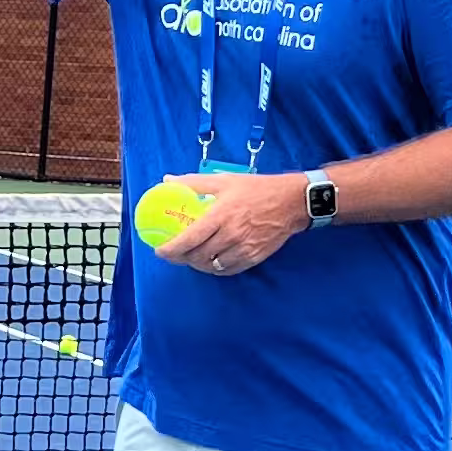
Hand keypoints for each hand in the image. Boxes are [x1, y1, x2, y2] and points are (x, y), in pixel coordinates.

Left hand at [163, 170, 311, 277]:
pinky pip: (228, 270)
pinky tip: (210, 261)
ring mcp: (243, 248)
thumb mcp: (224, 180)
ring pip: (211, 266)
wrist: (291, 202)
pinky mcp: (253, 257)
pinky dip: (215, 268)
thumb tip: (167, 180)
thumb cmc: (257, 189)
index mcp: (221, 215)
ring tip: (191, 257)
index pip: (189, 238)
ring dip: (197, 264)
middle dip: (180, 258)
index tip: (160, 250)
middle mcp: (231, 234)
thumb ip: (193, 182)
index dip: (171, 249)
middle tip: (173, 254)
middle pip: (197, 256)